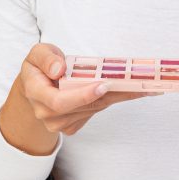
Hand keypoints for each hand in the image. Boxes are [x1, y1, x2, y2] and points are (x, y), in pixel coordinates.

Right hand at [4, 43, 154, 143]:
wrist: (35, 88)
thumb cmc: (39, 68)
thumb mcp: (37, 53)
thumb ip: (46, 58)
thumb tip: (59, 69)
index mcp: (35, 93)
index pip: (59, 101)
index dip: (82, 96)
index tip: (102, 85)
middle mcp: (47, 114)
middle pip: (84, 107)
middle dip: (111, 94)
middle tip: (135, 84)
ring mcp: (60, 124)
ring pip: (94, 109)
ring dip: (118, 97)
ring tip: (143, 85)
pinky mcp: (72, 126)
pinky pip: (95, 112)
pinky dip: (113, 100)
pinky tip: (132, 91)